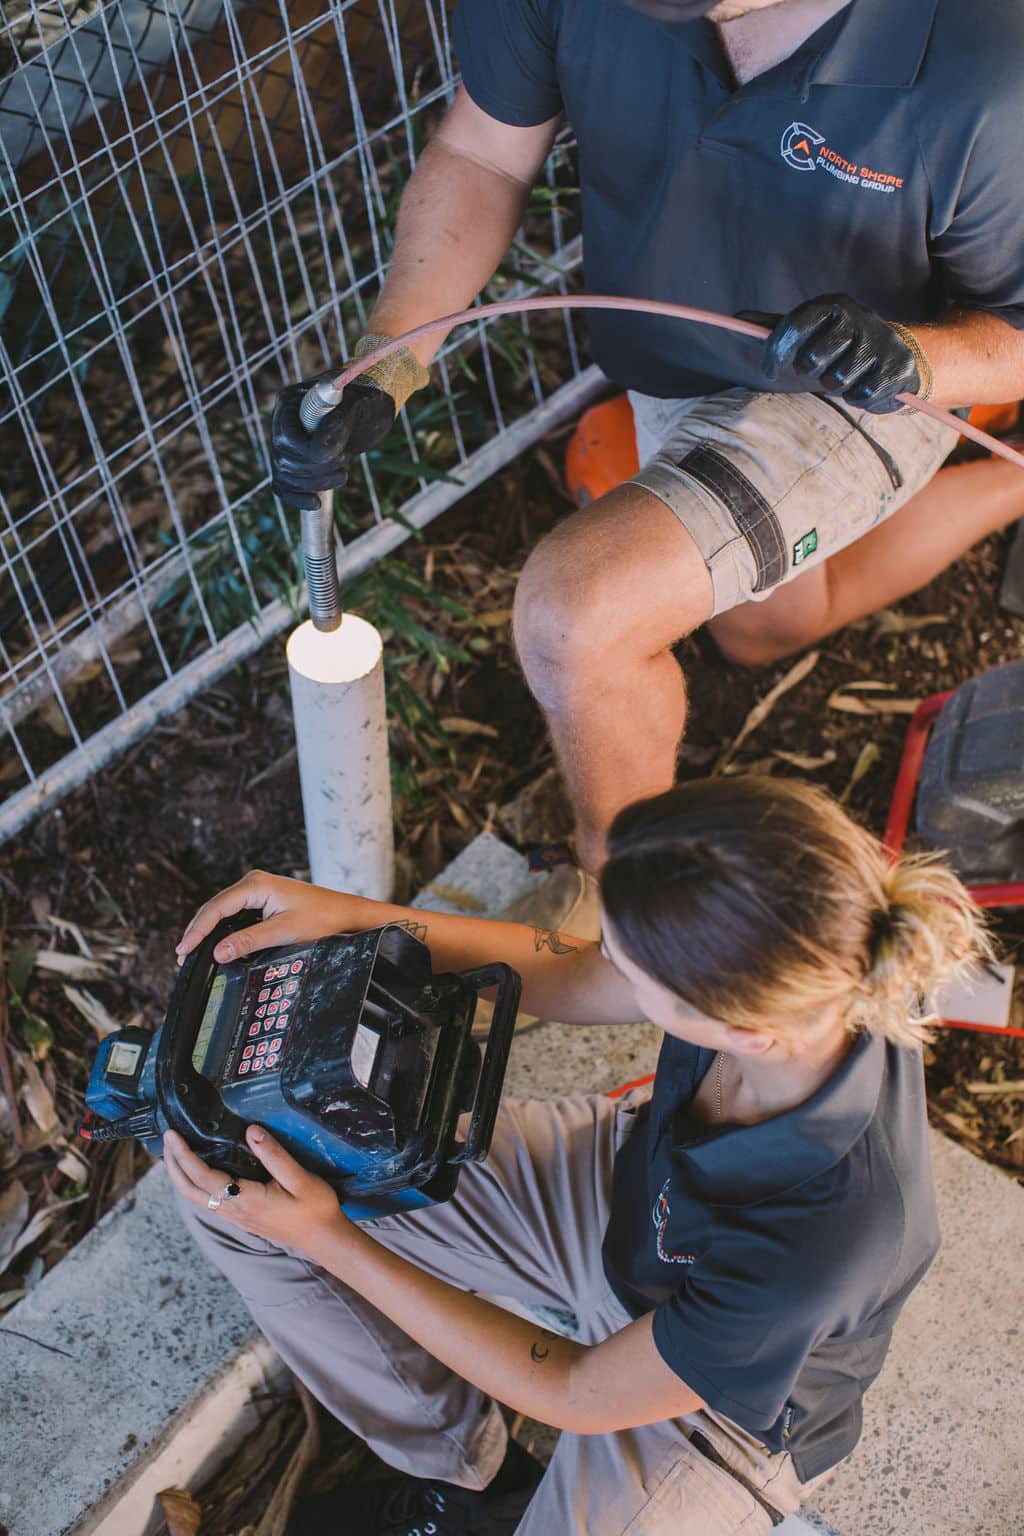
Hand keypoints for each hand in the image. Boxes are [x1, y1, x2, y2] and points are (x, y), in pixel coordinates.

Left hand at [163, 1125, 347, 1257]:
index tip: (174, 1135)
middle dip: (174, 1165)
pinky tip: (196, 1172)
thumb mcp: (300, 1179)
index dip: (185, 1155)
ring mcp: (235, 1217)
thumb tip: (250, 1131)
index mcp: (246, 1200)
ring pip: (196, 1198)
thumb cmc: (315, 1209)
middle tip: (166, 1139)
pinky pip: (206, 1201)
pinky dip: (193, 1184)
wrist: (323, 1238)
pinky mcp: (240, 1217)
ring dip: (181, 1175)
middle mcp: (234, 1211)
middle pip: (190, 1190)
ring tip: (174, 1152)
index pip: (204, 1177)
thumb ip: (274, 1155)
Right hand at [176, 869, 367, 965]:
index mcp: (256, 884)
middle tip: (182, 955)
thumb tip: (218, 953)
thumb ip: (248, 941)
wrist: (345, 915)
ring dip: (208, 930)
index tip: (184, 950)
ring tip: (192, 951)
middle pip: (215, 908)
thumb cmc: (322, 918)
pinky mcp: (263, 900)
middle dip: (198, 931)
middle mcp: (254, 883)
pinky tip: (214, 942)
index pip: (216, 908)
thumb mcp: (284, 933)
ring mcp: (257, 890)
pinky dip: (222, 928)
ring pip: (222, 911)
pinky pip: (234, 913)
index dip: (197, 931)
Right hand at [270, 373, 394, 510]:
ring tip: (343, 474)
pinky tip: (315, 504)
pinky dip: (297, 499)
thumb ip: (338, 423)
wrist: (370, 409)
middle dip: (318, 469)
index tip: (340, 455)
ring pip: (286, 476)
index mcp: (291, 401)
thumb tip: (320, 451)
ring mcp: (286, 444)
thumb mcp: (358, 406)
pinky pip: (283, 486)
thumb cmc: (366, 400)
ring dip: (316, 483)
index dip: (310, 453)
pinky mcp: (295, 463)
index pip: (286, 437)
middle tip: (345, 461)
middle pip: (284, 460)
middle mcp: (283, 422)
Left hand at [737, 293, 920, 413]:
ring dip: (834, 386)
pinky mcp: (898, 367)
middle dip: (810, 372)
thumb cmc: (836, 348)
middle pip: (813, 358)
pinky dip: (857, 398)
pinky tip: (862, 385)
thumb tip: (737, 317)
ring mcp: (881, 341)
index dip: (776, 353)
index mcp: (832, 305)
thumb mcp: (805, 333)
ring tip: (842, 377)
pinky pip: (861, 396)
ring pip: (837, 380)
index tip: (768, 373)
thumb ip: (774, 327)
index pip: (794, 326)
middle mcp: (858, 316)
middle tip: (818, 370)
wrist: (890, 355)